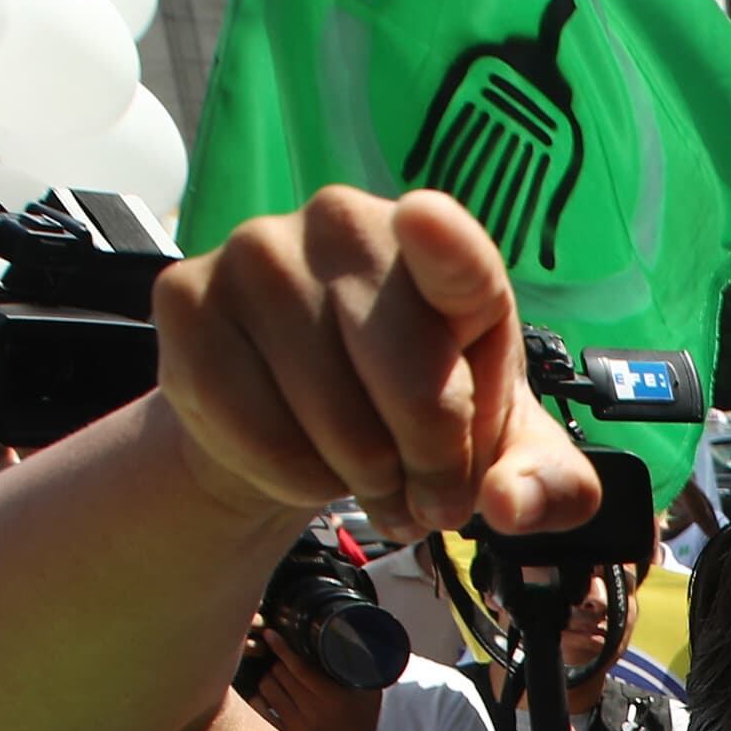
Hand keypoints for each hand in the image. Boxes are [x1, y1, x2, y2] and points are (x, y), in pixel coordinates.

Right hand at [145, 186, 597, 545]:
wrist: (290, 420)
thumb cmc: (409, 410)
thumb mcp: (494, 449)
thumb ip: (542, 482)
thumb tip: (514, 506)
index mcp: (437, 246)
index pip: (449, 244)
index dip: (442, 242)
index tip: (427, 224)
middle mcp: (343, 225)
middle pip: (411, 382)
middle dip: (436, 467)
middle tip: (430, 495)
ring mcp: (257, 253)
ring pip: (336, 422)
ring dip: (366, 480)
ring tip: (370, 475)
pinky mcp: (188, 301)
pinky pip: (259, 433)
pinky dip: (294, 478)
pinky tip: (302, 457)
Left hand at [242, 637, 388, 730]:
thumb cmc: (363, 723)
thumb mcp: (370, 695)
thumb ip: (362, 669)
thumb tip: (355, 639)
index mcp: (333, 698)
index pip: (299, 666)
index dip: (282, 647)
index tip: (271, 634)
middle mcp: (313, 712)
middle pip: (279, 674)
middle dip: (279, 663)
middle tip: (284, 662)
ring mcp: (296, 726)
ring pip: (267, 688)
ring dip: (269, 679)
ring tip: (277, 679)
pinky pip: (259, 710)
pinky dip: (260, 698)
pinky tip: (268, 696)